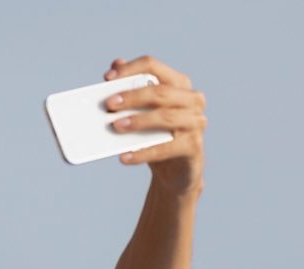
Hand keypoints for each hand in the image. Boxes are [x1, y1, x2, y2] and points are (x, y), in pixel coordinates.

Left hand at [104, 56, 206, 196]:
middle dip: (132, 96)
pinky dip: (143, 153)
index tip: (107, 78)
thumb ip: (131, 88)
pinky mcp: (193, 146)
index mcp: (178, 83)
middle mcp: (192, 99)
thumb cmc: (156, 134)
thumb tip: (115, 65)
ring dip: (138, 121)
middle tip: (109, 104)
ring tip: (116, 127)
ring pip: (165, 117)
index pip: (153, 66)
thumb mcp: (143, 111)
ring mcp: (196, 122)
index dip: (130, 69)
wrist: (175, 169)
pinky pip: (165, 148)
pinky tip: (125, 156)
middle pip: (160, 92)